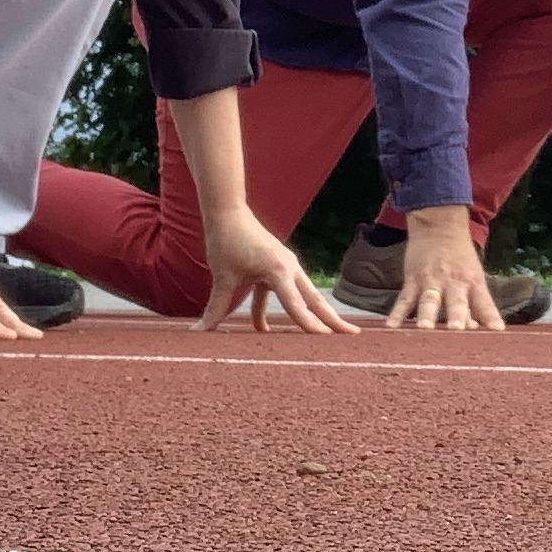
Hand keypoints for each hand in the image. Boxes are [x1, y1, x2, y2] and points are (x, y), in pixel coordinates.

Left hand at [194, 207, 358, 334]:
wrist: (228, 212)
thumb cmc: (227, 241)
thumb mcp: (223, 277)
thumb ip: (216, 308)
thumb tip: (199, 331)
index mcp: (278, 269)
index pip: (296, 304)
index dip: (309, 324)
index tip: (325, 339)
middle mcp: (289, 267)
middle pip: (314, 300)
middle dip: (332, 319)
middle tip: (353, 334)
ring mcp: (286, 266)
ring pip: (305, 297)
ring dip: (316, 315)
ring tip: (332, 334)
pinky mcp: (278, 267)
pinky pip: (284, 293)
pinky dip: (278, 309)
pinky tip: (264, 329)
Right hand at [388, 207, 503, 330]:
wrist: (439, 226)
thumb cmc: (460, 258)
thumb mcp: (472, 277)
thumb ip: (474, 305)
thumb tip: (475, 329)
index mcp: (473, 282)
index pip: (485, 302)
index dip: (490, 316)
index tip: (497, 330)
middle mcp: (454, 283)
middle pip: (456, 302)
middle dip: (457, 316)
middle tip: (456, 329)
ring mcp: (431, 281)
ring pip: (429, 300)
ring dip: (427, 314)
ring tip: (424, 328)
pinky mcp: (413, 280)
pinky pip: (405, 299)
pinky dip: (397, 313)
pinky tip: (391, 326)